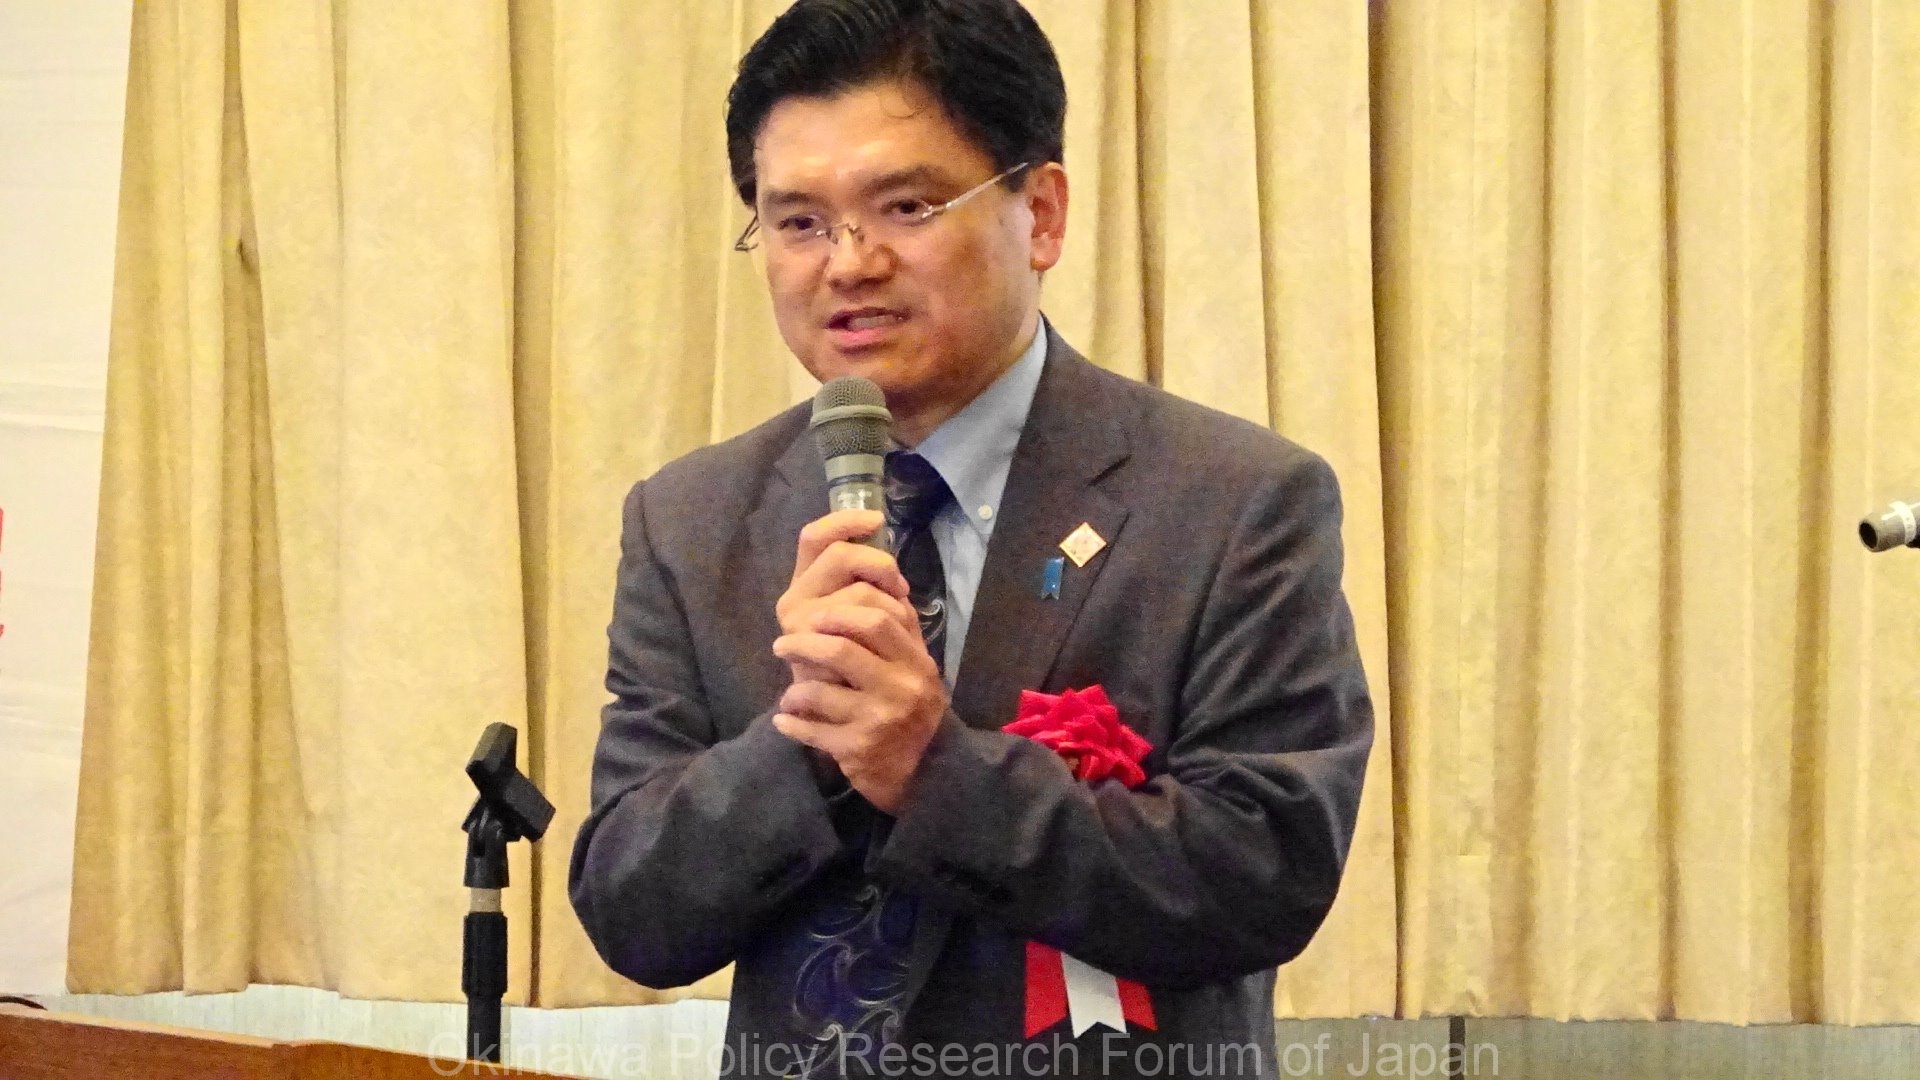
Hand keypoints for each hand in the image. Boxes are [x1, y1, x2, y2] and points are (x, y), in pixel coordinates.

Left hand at [772, 510, 947, 813]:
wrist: (927, 771)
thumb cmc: (912, 709)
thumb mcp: (914, 666)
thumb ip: (896, 628)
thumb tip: (868, 579)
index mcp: (915, 660)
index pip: (879, 617)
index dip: (840, 609)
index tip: (815, 614)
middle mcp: (902, 686)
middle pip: (843, 647)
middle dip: (804, 642)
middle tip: (783, 642)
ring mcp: (880, 718)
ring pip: (819, 690)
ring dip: (792, 689)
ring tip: (786, 691)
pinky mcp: (859, 749)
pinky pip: (811, 729)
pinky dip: (791, 723)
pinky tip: (784, 721)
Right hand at [775, 510, 913, 686]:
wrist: (844, 711)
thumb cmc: (859, 656)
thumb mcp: (863, 610)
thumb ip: (867, 578)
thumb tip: (886, 545)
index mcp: (805, 582)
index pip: (815, 537)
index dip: (844, 521)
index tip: (877, 519)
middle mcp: (795, 598)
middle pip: (841, 556)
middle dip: (881, 564)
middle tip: (899, 588)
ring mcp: (801, 624)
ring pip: (858, 591)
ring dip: (890, 601)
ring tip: (896, 622)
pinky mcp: (814, 649)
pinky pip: (862, 625)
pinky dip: (887, 626)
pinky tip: (891, 641)